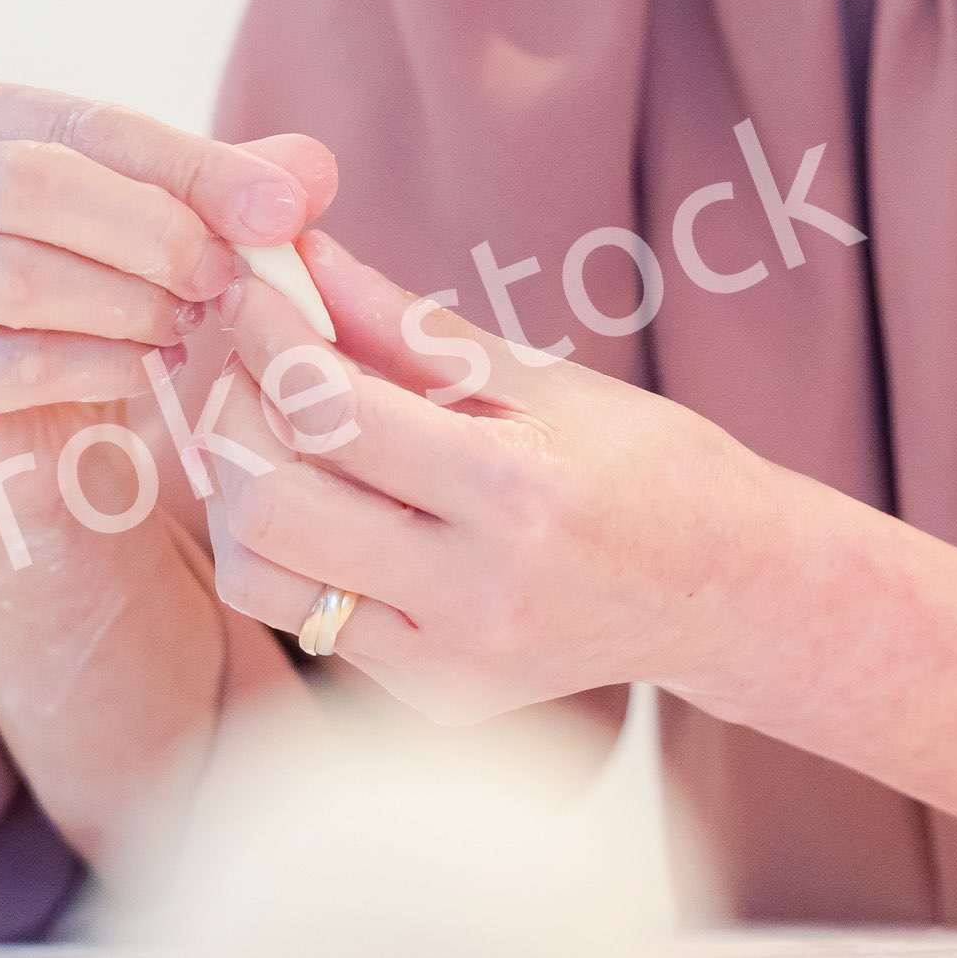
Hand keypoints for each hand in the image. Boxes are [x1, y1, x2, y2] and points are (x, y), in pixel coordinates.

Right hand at [0, 80, 333, 471]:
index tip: (283, 211)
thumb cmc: (98, 286)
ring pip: (16, 276)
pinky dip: (106, 364)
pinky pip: (13, 363)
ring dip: (131, 301)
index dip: (193, 166)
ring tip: (190, 319)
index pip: (86, 123)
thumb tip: (314, 171)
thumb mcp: (169, 218)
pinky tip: (151, 366)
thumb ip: (236, 183)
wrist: (36, 420)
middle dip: (154, 231)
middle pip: (31, 184)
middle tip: (227, 274)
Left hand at [201, 231, 802, 723]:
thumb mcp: (546, 380)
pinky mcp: (433, 697)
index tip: (251, 289)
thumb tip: (307, 261)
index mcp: (517, 490)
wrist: (727, 589)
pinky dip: (291, 549)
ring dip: (237, 492)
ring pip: (262, 576)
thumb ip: (414, 328)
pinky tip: (325, 500)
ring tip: (266, 432)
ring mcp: (449, 660)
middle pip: (272, 500)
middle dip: (229, 410)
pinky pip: (310, 620)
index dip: (268, 336)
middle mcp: (474, 590)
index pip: (331, 410)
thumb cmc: (651, 466)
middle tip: (242, 356)